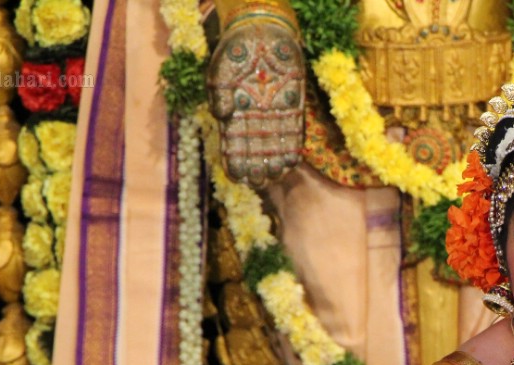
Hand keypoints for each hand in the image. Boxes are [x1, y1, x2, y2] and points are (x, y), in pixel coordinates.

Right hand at [207, 15, 304, 187]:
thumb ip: (219, 95)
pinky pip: (293, 130)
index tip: (237, 177)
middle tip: (259, 182)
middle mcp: (255, 117)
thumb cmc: (235, 52)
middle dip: (257, 166)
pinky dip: (292, 146)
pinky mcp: (293, 105)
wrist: (260, 31)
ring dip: (275, 161)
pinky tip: (292, 161)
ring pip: (275, 143)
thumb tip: (222, 116)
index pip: (233, 143)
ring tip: (275, 176)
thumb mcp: (221, 72)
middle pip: (255, 148)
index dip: (235, 160)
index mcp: (235, 113)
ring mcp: (274, 112)